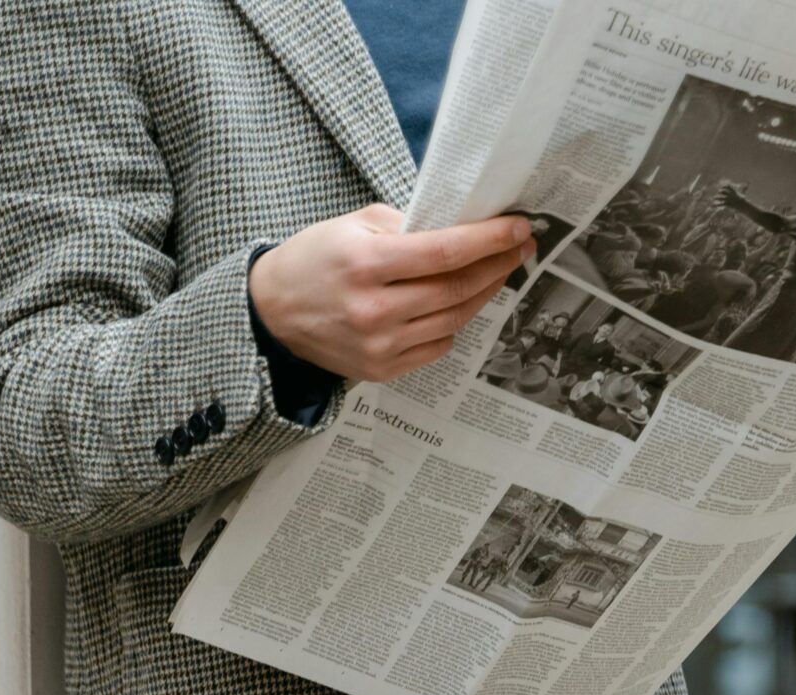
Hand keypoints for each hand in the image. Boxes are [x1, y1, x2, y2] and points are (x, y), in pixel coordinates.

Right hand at [249, 205, 534, 380]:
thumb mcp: (353, 225)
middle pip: (456, 289)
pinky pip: (436, 346)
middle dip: (497, 265)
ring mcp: (380, 346)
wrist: (274, 313)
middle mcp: (375, 309)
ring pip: (453, 320)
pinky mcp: (382, 369)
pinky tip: (460, 302)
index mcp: (366, 263)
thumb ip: (407, 225)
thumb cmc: (315, 260)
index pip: (444, 252)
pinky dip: (454, 322)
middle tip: (521, 247)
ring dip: (483, 294)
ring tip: (498, 271)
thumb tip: (460, 226)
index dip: (489, 240)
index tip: (519, 228)